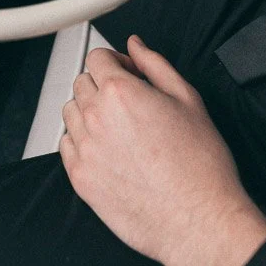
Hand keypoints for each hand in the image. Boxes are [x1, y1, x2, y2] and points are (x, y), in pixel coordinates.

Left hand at [60, 37, 265, 265]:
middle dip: (102, 84)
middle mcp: (95, 116)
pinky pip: (66, 146)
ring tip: (119, 128)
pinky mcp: (80, 179)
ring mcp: (84, 149)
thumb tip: (135, 45)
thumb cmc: (199, 164)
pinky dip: (81, 142)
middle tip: (128, 101)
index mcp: (119, 91)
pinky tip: (107, 150)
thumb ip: (154, 64)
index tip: (128, 74)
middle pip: (82, 83)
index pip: (96, 57)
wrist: (199, 219)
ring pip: (71, 112)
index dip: (115, 61)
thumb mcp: (188, 99)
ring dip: (89, 112)